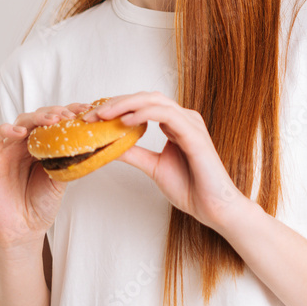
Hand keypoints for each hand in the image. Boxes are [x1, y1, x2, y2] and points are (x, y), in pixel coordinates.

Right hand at [0, 102, 91, 249]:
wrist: (24, 227)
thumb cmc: (42, 203)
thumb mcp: (62, 178)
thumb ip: (70, 159)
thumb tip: (92, 142)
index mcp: (44, 145)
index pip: (56, 121)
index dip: (70, 112)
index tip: (87, 110)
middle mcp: (27, 143)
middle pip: (39, 117)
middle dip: (56, 113)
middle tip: (70, 115)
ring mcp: (10, 149)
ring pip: (20, 122)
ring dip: (37, 118)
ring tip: (52, 121)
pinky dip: (6, 129)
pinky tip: (20, 132)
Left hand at [82, 91, 251, 231]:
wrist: (215, 208)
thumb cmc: (191, 188)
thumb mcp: (153, 167)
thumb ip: (134, 153)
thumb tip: (107, 146)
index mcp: (175, 124)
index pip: (142, 105)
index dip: (117, 107)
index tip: (93, 118)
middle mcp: (183, 119)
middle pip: (146, 98)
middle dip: (116, 102)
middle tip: (91, 114)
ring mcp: (190, 124)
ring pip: (154, 101)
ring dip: (125, 105)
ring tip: (103, 115)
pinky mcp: (194, 135)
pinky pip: (167, 116)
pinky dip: (144, 114)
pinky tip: (125, 121)